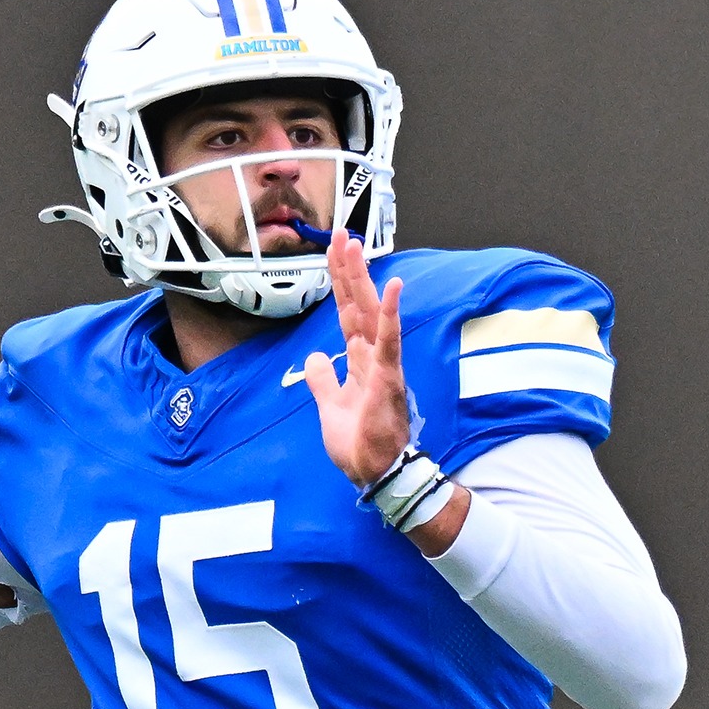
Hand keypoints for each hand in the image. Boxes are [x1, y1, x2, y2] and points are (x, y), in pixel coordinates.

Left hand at [303, 229, 409, 485]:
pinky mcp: (388, 377)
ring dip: (363, 279)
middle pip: (358, 304)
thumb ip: (324, 380)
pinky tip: (392, 287)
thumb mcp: (330, 407)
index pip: (347, 312)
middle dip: (348, 269)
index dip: (339, 283)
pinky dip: (390, 314)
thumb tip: (316, 358)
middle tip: (339, 234)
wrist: (375, 473)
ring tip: (356, 247)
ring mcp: (382, 363)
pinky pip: (390, 340)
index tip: (333, 252)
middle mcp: (373, 355)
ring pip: (370, 313)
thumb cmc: (359, 444)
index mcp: (360, 360)